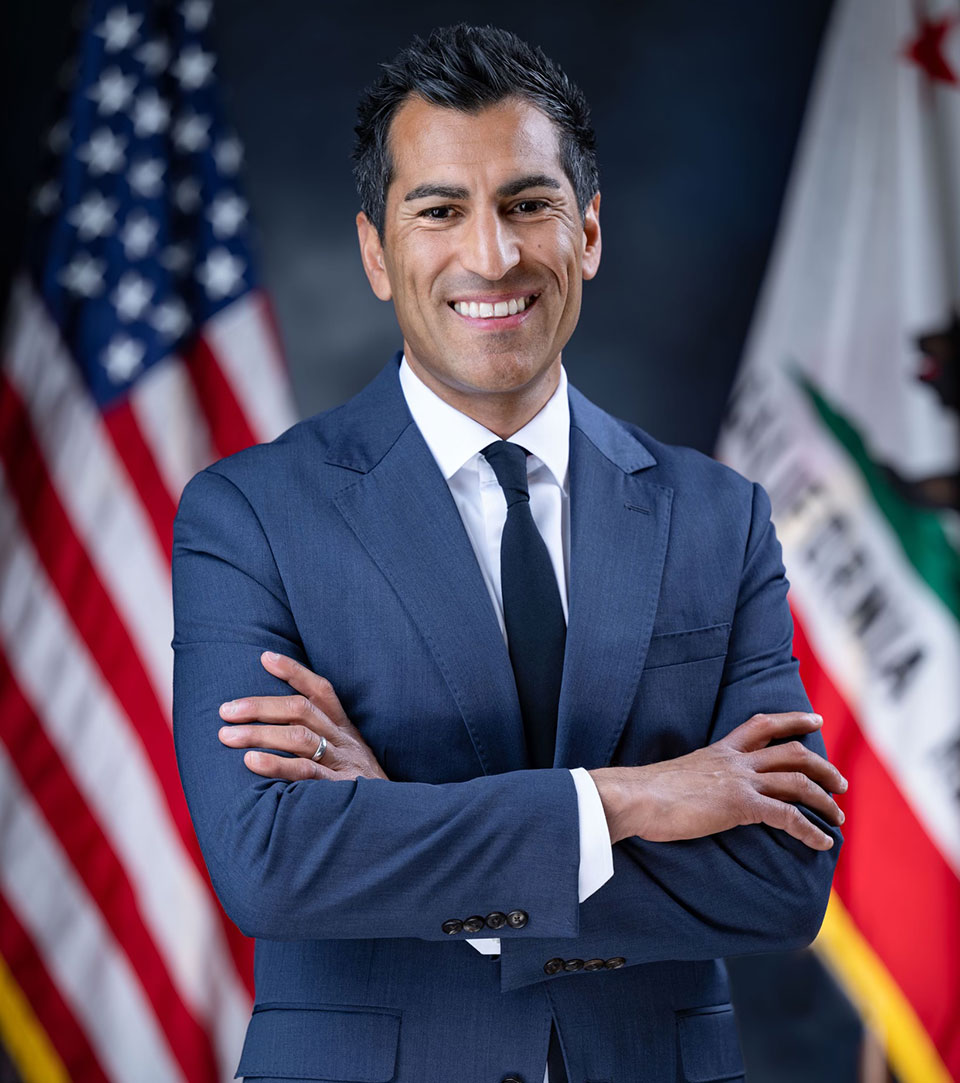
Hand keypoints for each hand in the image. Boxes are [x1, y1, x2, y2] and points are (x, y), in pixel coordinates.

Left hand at [218, 652, 388, 780]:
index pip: (321, 691)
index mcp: (346, 730)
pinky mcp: (340, 789)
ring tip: (227, 736)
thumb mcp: (349, 760)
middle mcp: (344, 741)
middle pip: (301, 710)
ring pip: (299, 737)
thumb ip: (322, 744)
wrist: (396, 821)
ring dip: (260, 733)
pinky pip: (306, 772)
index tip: (265, 657)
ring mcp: (343, 764)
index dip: (294, 672)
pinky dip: (277, 764)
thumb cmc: (362, 792)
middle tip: (225, 711)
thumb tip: (275, 731)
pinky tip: (251, 762)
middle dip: (260, 706)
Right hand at [589, 712, 845, 850]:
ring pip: (797, 782)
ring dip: (824, 799)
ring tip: (838, 816)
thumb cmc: (646, 792)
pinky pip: (787, 816)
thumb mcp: (678, 776)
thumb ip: (696, 781)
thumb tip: (695, 796)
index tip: (815, 719)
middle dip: (823, 766)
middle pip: (792, 752)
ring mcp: (739, 781)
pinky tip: (822, 843)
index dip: (793, 720)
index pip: (762, 725)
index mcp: (719, 751)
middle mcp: (735, 761)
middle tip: (840, 783)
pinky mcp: (740, 805)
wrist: (635, 797)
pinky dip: (810, 830)